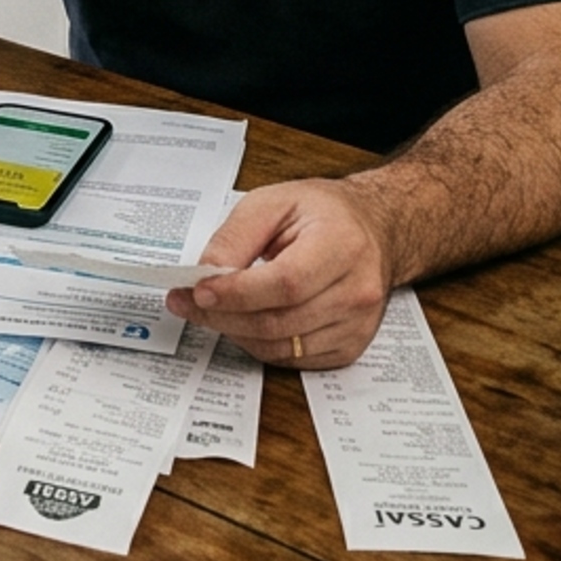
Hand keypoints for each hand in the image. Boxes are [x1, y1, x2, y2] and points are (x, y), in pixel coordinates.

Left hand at [174, 179, 394, 367]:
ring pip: (282, 346)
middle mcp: (358, 290)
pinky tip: (244, 322)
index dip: (237, 293)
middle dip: (224, 316)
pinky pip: (293, 359)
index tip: (199, 291)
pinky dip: (260, 345)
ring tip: (210, 312)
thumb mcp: (273, 202)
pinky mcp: (350, 346)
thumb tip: (206, 274)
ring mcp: (358, 324)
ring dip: (236, 333)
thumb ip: (236, 236)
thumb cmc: (324, 214)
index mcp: (342, 245)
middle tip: (188, 303)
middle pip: (279, 321)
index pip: (285, 283)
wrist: (372, 229)